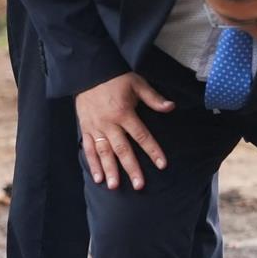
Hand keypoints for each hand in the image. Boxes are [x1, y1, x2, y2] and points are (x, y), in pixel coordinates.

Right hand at [73, 72, 172, 189]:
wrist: (88, 71)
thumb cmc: (116, 78)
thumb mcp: (137, 83)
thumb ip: (154, 98)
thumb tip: (171, 107)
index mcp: (124, 112)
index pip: (142, 135)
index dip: (153, 150)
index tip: (161, 165)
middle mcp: (110, 123)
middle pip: (122, 149)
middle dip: (131, 168)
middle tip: (138, 185)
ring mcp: (96, 127)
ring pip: (104, 152)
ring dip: (110, 170)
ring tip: (115, 186)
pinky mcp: (85, 128)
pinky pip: (89, 148)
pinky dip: (92, 163)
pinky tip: (98, 177)